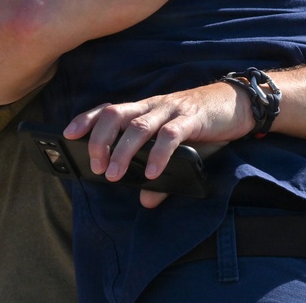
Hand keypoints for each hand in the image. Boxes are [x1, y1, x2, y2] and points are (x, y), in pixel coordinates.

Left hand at [63, 83, 252, 206]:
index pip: (109, 109)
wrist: (238, 104)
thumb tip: (146, 201)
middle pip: (116, 114)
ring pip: (138, 126)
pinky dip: (158, 155)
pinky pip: (170, 136)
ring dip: (122, 151)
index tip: (67, 134)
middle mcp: (153, 106)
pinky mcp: (192, 118)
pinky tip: (151, 173)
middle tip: (95, 166)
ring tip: (112, 174)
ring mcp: (172, 110)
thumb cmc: (203, 126)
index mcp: (145, 109)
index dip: (86, 119)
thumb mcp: (179, 150)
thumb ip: (162, 175)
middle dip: (99, 139)